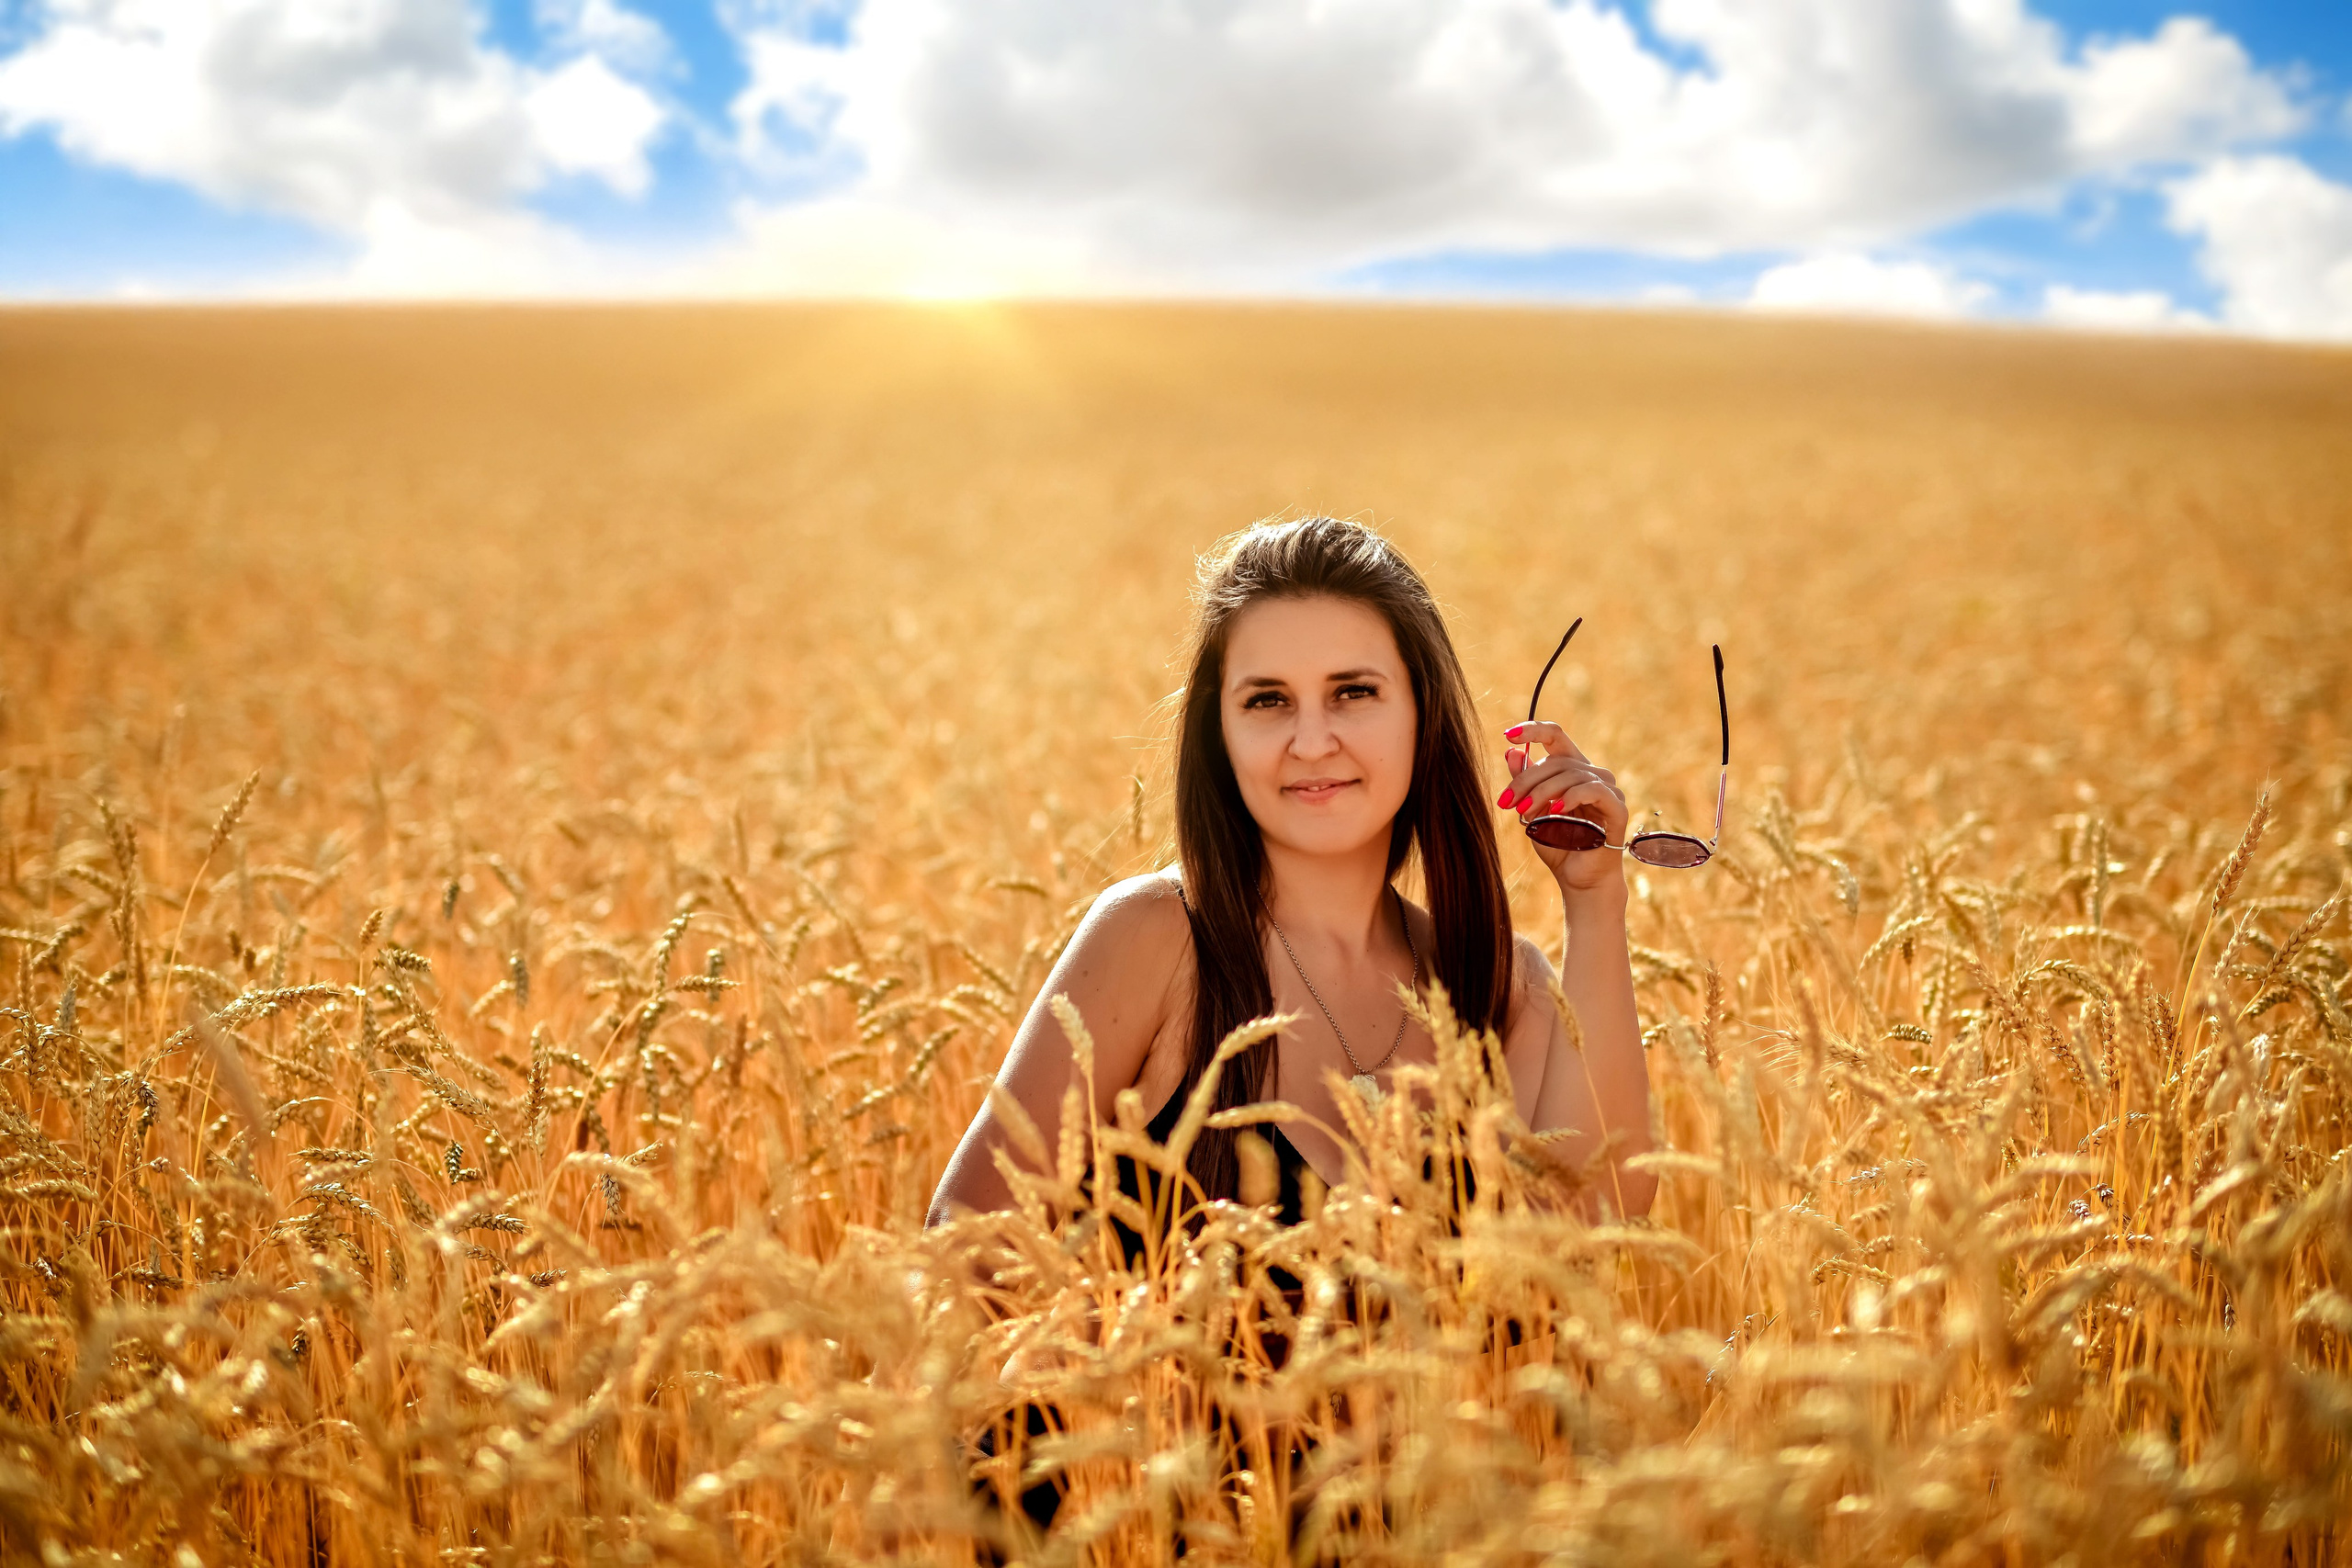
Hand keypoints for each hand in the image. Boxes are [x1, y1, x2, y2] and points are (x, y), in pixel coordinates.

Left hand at [1498, 720, 1628, 894]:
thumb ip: (1525, 783)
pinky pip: (1593, 790)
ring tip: (1524, 814)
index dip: (1532, 730)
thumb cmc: (1558, 845)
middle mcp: (1592, 774)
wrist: (1578, 879)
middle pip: (1556, 760)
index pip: (1555, 737)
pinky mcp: (1617, 808)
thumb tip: (1511, 752)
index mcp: (1572, 770)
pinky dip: (1571, 797)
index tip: (1507, 734)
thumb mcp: (1532, 811)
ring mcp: (1608, 789)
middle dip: (1526, 780)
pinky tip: (1554, 811)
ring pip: (1571, 774)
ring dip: (1542, 793)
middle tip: (1507, 802)